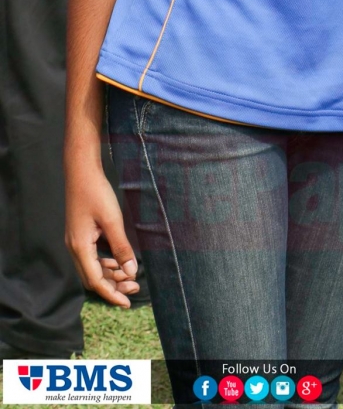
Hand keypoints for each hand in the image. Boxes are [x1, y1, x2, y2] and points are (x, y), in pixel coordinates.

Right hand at [66, 162, 139, 307]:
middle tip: (135, 288)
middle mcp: (75, 248)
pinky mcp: (81, 235)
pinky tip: (120, 262)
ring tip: (131, 277)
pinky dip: (106, 263)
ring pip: (93, 268)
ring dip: (111, 274)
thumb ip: (122, 247)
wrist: (81, 171)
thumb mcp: (113, 220)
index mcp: (80, 248)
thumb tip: (131, 272)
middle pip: (93, 278)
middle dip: (113, 286)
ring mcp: (76, 242)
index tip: (127, 303)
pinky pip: (93, 257)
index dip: (111, 294)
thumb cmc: (96, 192)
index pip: (95, 281)